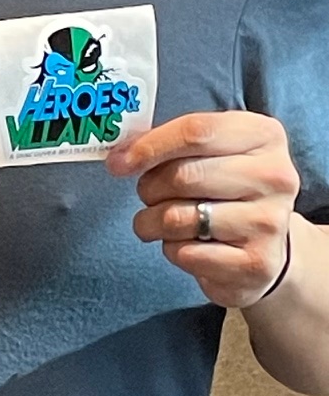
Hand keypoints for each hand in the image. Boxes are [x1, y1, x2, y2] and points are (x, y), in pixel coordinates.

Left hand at [109, 111, 298, 308]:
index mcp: (263, 135)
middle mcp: (275, 176)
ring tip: (161, 221)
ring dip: (152, 221)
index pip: (195, 131)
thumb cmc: (224, 188)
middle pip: (183, 176)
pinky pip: (185, 253)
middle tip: (148, 194)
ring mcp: (269, 222)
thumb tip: (121, 157)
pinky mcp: (257, 264)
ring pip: (177, 218)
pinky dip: (171, 249)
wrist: (264, 246)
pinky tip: (186, 244)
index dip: (148, 147)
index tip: (119, 162)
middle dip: (149, 188)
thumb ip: (168, 143)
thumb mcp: (209, 151)